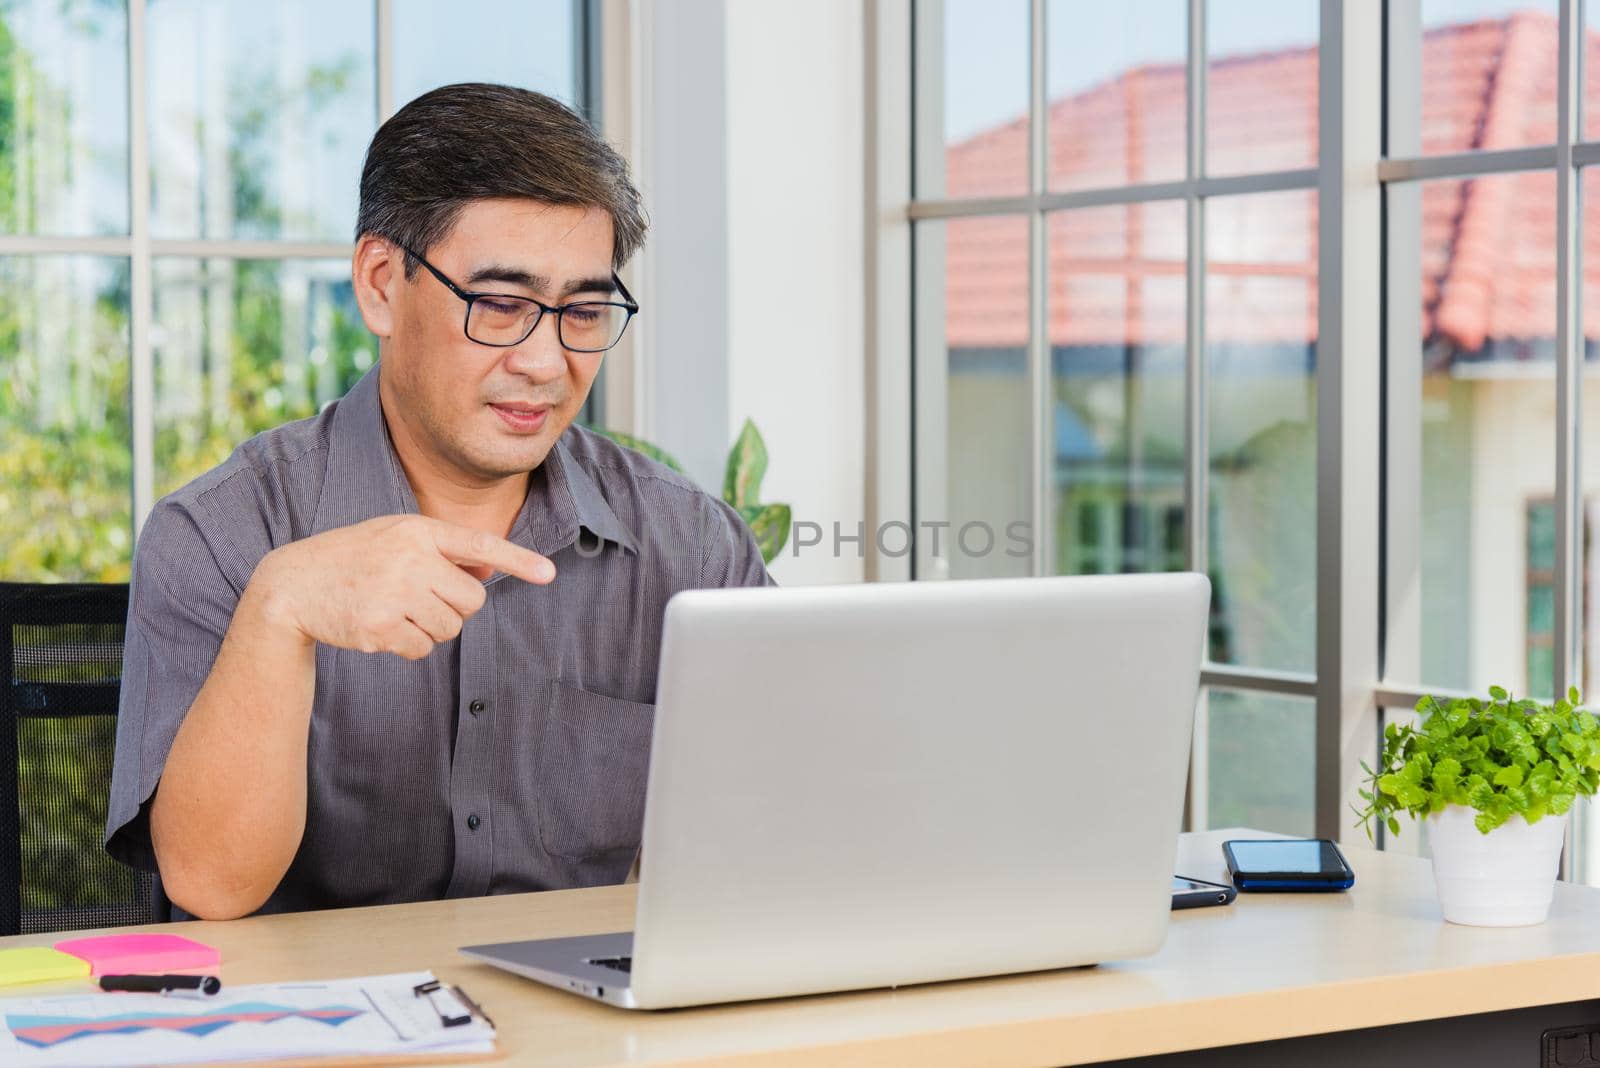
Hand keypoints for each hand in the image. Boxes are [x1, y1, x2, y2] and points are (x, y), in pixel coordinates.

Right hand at [249, 515, 554, 658]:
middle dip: (455, 606)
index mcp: (417, 531)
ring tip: (397, 609)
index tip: (549, 574)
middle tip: (421, 598)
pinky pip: (423, 649)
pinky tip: (382, 627)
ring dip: (432, 627)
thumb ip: (442, 551)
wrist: (292, 585)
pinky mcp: (380, 628)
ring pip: (451, 628)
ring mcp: (395, 595)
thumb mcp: (396, 539)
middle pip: (472, 601)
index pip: (478, 546)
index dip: (517, 561)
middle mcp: (410, 560)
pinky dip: (409, 646)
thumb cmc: (354, 559)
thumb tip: (488, 575)